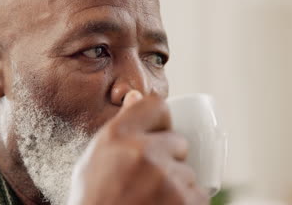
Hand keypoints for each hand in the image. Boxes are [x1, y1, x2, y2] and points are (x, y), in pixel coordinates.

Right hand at [67, 91, 208, 204]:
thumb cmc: (93, 201)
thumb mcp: (94, 160)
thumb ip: (119, 127)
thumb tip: (134, 96)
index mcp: (117, 136)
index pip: (156, 105)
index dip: (161, 121)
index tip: (157, 135)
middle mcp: (142, 152)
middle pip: (178, 141)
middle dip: (170, 159)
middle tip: (148, 181)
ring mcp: (166, 178)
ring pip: (188, 172)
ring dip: (178, 186)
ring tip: (151, 202)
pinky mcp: (185, 202)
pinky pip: (198, 195)